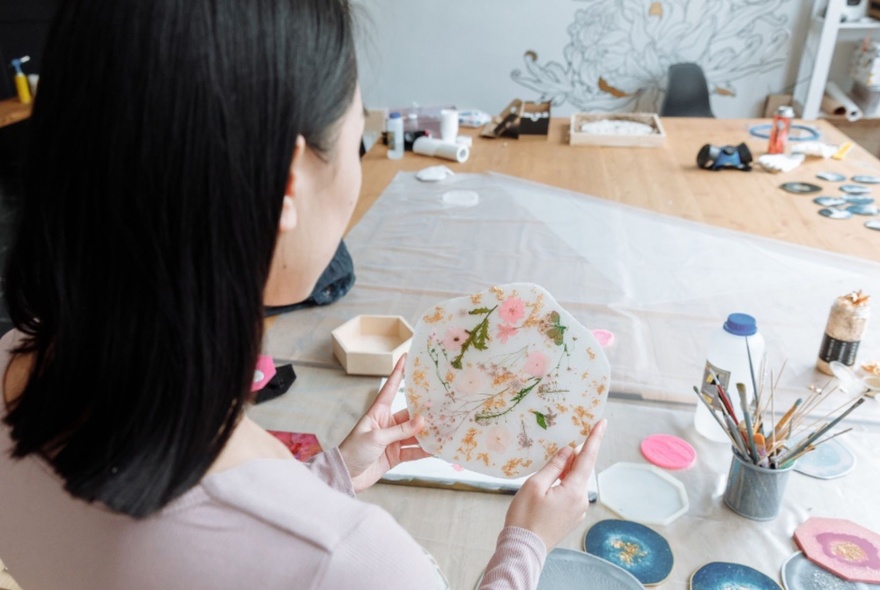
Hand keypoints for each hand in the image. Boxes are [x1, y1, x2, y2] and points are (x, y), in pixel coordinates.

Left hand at [338, 354, 430, 491]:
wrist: (345, 476)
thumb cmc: (353, 451)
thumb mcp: (376, 438)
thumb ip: (401, 431)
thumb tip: (423, 421)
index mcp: (378, 413)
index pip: (390, 388)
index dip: (398, 373)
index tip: (406, 357)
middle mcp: (387, 424)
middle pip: (410, 415)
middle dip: (425, 413)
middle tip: (443, 407)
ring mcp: (392, 440)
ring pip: (415, 434)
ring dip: (428, 433)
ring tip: (446, 429)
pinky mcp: (396, 455)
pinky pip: (414, 451)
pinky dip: (425, 451)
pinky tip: (437, 448)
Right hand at [504, 418, 606, 550]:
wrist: (523, 549)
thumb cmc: (525, 517)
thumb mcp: (535, 485)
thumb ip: (554, 466)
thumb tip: (568, 451)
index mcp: (574, 490)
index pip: (587, 458)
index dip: (594, 438)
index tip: (602, 422)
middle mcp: (581, 501)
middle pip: (581, 469)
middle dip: (575, 454)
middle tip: (570, 435)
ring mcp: (577, 511)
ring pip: (575, 481)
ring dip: (567, 469)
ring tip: (554, 459)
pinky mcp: (571, 517)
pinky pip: (571, 492)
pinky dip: (564, 482)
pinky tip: (551, 480)